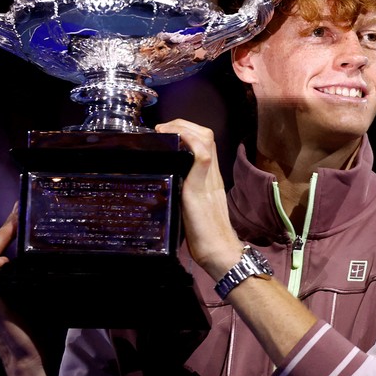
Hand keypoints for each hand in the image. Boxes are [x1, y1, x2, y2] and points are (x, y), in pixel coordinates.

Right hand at [0, 203, 40, 366]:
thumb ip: (28, 276)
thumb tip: (52, 254)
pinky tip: (10, 257)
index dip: (4, 231)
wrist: (26, 358)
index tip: (19, 211)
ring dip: (2, 237)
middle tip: (22, 209)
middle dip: (4, 227)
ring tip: (20, 222)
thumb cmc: (32, 331)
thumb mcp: (28, 295)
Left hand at [155, 119, 244, 279]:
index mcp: (209, 178)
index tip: (165, 133)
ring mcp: (209, 179)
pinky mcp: (202, 187)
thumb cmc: (205, 237)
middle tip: (162, 129)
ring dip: (183, 128)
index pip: (204, 142)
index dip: (185, 131)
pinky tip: (175, 141)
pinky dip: (189, 142)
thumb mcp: (190, 209)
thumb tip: (157, 194)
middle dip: (183, 123)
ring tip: (164, 131)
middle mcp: (212, 174)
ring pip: (205, 138)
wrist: (219, 252)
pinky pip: (202, 156)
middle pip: (205, 134)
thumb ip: (181, 196)